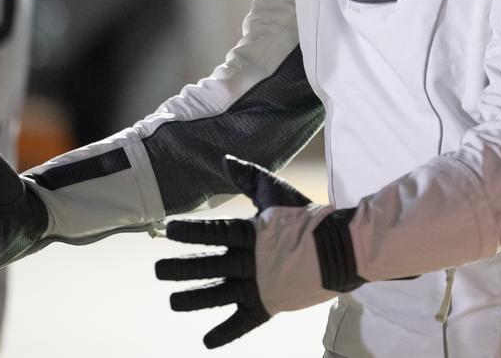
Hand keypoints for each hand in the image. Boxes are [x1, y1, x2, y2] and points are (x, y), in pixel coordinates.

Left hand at [156, 156, 360, 348]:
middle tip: (159, 270)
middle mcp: (251, 261)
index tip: (169, 231)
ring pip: (218, 295)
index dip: (191, 232)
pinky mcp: (268, 305)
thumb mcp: (276, 192)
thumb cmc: (306, 218)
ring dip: (193, 299)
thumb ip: (248, 178)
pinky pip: (243, 323)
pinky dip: (225, 333)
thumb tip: (225, 160)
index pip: (214, 232)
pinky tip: (207, 342)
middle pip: (208, 266)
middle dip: (180, 268)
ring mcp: (259, 285)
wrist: (341, 249)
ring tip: (173, 302)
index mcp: (252, 232)